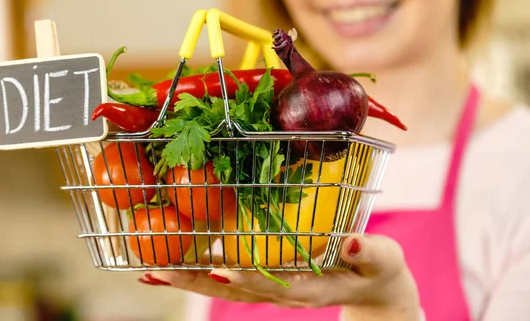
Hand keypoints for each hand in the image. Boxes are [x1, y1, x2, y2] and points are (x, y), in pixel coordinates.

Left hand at [140, 234, 420, 319]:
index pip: (273, 285)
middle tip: (155, 273)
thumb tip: (351, 241)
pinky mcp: (270, 279)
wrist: (375, 287)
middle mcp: (285, 292)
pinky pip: (232, 276)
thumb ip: (367, 251)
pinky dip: (202, 271)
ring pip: (226, 285)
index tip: (215, 270)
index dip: (245, 278)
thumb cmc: (380, 268)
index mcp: (311, 288)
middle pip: (234, 290)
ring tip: (150, 272)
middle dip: (193, 282)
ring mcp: (274, 288)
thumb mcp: (383, 257)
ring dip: (187, 279)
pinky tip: (179, 261)